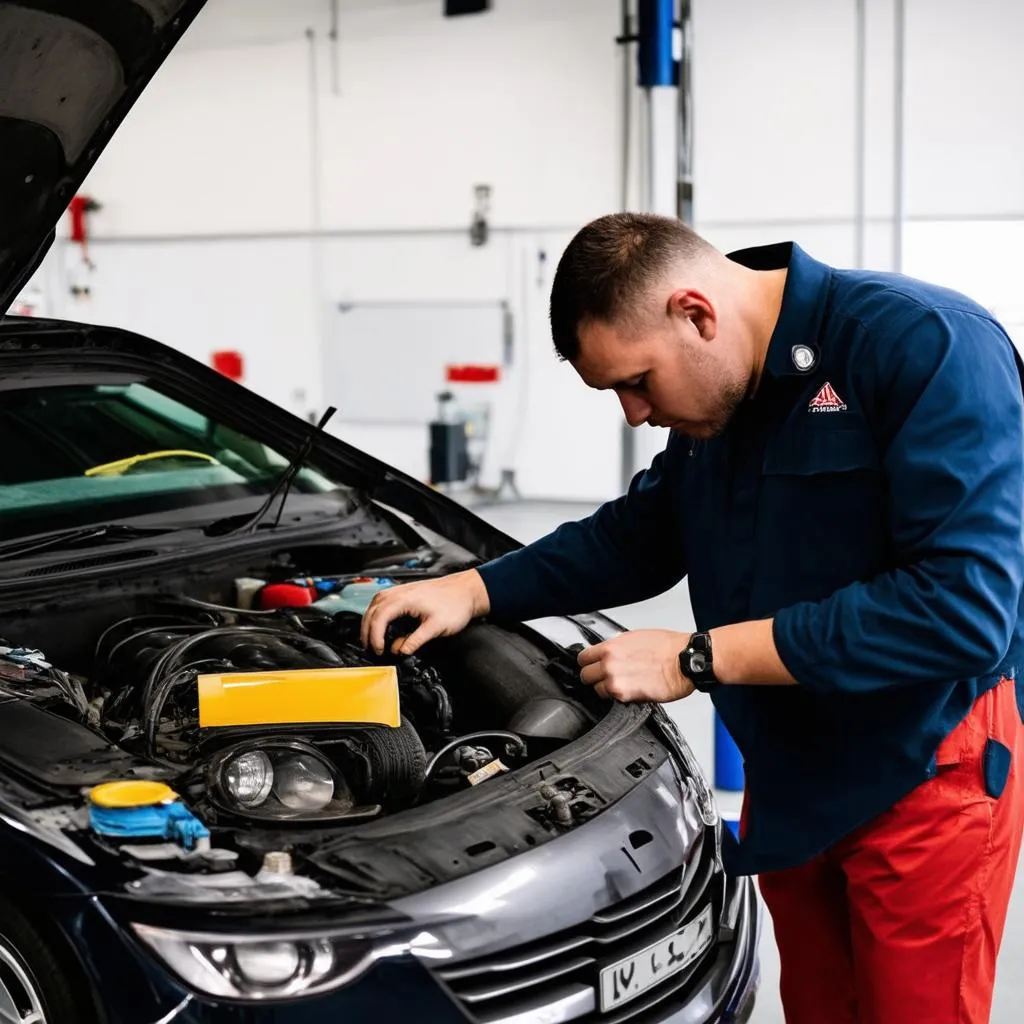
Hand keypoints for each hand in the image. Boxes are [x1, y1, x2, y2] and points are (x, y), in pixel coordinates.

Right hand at [360, 569, 490, 655]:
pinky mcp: (405, 592)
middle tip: (370, 648)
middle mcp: (399, 592)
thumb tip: (400, 651)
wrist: (466, 590)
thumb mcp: (436, 627)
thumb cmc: (455, 604)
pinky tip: (379, 623)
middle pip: (372, 611)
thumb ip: (415, 641)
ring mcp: (401, 590)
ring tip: (370, 638)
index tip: (379, 650)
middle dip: (367, 631)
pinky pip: (382, 601)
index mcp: (404, 599)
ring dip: (369, 622)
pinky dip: (376, 614)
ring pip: (374, 605)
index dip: (375, 637)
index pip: (379, 618)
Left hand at [577, 630, 693, 703]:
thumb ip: (617, 647)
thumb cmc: (667, 647)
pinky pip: (613, 699)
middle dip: (593, 677)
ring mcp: (615, 681)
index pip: (583, 657)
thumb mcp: (635, 637)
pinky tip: (631, 690)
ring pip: (597, 690)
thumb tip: (608, 653)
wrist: (684, 660)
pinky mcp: (626, 696)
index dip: (587, 662)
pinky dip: (619, 697)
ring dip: (606, 689)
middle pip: (585, 676)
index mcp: (611, 647)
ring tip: (621, 684)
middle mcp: (609, 663)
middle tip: (604, 677)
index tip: (590, 665)